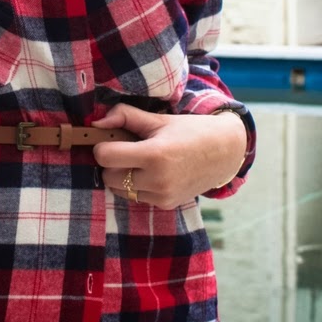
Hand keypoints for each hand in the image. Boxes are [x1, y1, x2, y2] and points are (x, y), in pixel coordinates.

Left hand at [92, 103, 246, 208]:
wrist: (224, 152)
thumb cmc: (189, 131)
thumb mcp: (158, 119)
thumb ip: (125, 116)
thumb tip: (97, 123)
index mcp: (154, 154)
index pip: (105, 157)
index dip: (103, 146)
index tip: (112, 140)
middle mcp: (157, 180)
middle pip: (108, 176)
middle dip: (111, 163)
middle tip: (127, 150)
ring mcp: (162, 195)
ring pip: (119, 189)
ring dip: (122, 176)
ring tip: (141, 161)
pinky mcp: (166, 205)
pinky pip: (135, 196)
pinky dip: (136, 186)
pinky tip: (152, 173)